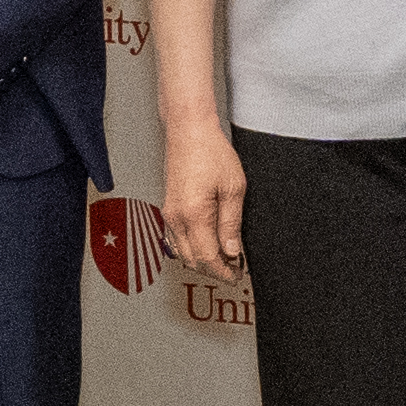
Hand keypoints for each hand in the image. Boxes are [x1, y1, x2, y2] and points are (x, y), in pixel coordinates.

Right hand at [158, 116, 248, 277]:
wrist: (188, 131)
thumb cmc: (210, 152)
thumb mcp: (233, 188)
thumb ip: (231, 224)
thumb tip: (231, 251)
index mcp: (194, 215)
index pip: (208, 257)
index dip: (223, 271)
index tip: (236, 275)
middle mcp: (176, 218)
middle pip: (192, 259)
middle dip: (213, 269)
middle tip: (234, 269)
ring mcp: (169, 213)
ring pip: (182, 252)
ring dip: (201, 259)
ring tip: (223, 258)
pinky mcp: (168, 208)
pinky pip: (176, 238)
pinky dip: (191, 247)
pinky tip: (206, 243)